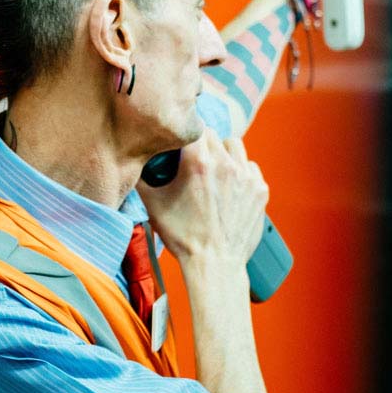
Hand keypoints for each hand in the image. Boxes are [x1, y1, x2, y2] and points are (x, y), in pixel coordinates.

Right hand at [137, 130, 268, 269]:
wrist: (215, 264)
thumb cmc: (183, 237)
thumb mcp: (153, 205)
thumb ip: (141, 179)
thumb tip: (131, 163)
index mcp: (198, 163)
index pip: (195, 128)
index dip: (187, 135)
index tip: (183, 146)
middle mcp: (225, 164)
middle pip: (214, 136)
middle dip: (203, 145)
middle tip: (195, 163)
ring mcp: (246, 176)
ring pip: (235, 147)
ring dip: (224, 154)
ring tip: (215, 171)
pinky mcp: (260, 190)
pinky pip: (250, 167)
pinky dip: (241, 172)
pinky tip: (231, 187)